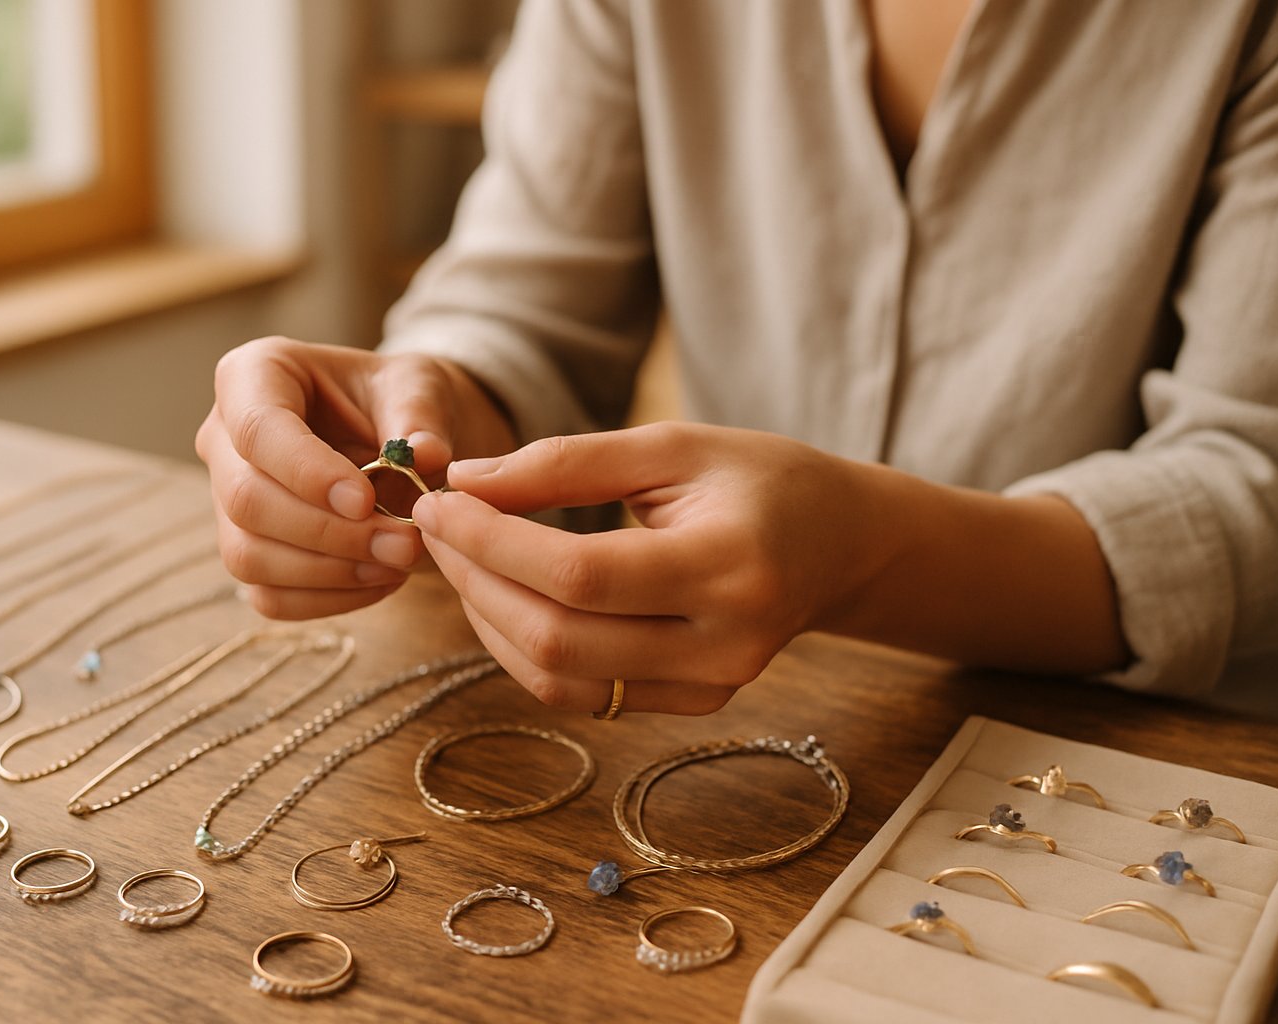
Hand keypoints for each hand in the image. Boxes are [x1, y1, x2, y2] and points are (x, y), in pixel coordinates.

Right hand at [196, 336, 514, 619]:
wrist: (401, 434)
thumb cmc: (400, 398)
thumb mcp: (420, 386)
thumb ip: (421, 416)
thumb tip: (426, 454)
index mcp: (254, 376)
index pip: (257, 429)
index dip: (307, 473)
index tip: (366, 501)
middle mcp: (225, 438)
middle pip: (246, 500)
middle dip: (328, 533)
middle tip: (404, 544)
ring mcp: (227, 499)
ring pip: (247, 555)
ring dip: (330, 572)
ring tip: (399, 562)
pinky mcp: (248, 550)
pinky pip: (268, 595)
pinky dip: (327, 599)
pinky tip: (380, 581)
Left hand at [411, 422, 891, 714]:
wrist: (839, 545)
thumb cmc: (760, 479)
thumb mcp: (671, 446)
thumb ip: (567, 463)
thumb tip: (466, 482)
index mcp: (730, 567)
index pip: (580, 574)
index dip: (493, 542)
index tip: (440, 502)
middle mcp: (724, 645)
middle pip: (559, 638)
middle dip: (477, 581)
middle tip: (438, 527)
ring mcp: (710, 688)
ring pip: (559, 679)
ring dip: (489, 620)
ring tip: (463, 558)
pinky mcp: (691, 705)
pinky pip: (581, 695)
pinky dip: (523, 648)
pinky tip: (504, 597)